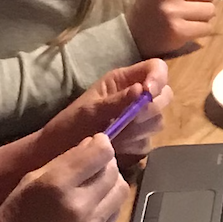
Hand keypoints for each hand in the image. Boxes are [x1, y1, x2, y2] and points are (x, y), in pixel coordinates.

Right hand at [0, 134, 128, 221]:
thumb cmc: (13, 215)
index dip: (102, 143)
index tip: (96, 142)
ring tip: (95, 182)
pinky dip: (110, 201)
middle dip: (106, 161)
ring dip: (112, 181)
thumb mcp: (30, 179)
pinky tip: (94, 202)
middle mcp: (80, 204)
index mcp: (57, 184)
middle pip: (114, 171)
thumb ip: (64, 160)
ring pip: (122, 190)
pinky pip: (116, 211)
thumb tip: (92, 144)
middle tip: (94, 162)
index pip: (101, 154)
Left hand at [39, 59, 172, 163]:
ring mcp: (138, 120)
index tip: (148, 95)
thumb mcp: (91, 110)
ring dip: (140, 131)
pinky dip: (135, 146)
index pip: (157, 68)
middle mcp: (135, 97)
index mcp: (123, 80)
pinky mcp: (138, 140)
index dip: (158, 79)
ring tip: (116, 137)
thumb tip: (142, 90)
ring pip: (158, 121)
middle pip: (165, 96)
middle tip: (128, 121)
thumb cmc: (70, 125)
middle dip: (149, 110)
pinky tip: (117, 149)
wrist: (58, 153)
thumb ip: (118, 101)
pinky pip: (149, 142)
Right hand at [126, 0, 221, 55]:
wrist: (134, 33)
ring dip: (205, 15)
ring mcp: (171, 11)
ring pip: (210, 10)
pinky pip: (206, 27)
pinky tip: (188, 28)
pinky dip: (202, 29)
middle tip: (194, 4)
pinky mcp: (177, 30)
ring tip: (190, 16)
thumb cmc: (154, 3)